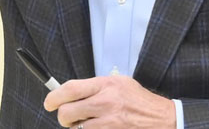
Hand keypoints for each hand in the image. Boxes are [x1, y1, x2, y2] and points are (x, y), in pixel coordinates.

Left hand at [44, 75, 175, 127]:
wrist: (159, 118)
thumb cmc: (138, 100)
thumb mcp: (119, 83)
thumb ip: (95, 87)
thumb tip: (69, 92)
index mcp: (106, 85)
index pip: (70, 89)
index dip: (54, 97)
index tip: (49, 102)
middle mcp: (106, 103)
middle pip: (67, 113)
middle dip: (63, 117)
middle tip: (68, 116)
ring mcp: (108, 123)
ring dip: (77, 127)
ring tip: (89, 122)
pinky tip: (97, 128)